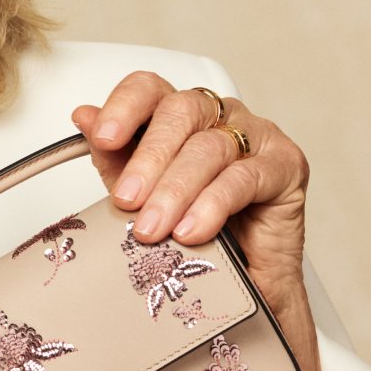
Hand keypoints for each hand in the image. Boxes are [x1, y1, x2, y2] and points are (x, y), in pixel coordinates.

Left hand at [70, 72, 310, 307]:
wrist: (246, 282)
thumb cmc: (196, 230)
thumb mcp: (143, 194)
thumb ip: (115, 156)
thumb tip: (83, 116)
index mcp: (181, 115)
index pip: (150, 88)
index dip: (124, 106)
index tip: (104, 137)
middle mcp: (220, 115)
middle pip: (181, 112)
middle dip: (148, 158)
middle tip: (126, 199)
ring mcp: (256, 136)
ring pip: (209, 148)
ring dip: (175, 191)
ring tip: (152, 228)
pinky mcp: (286, 165)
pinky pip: (245, 177)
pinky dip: (212, 205)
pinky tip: (192, 231)